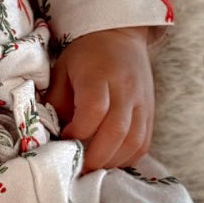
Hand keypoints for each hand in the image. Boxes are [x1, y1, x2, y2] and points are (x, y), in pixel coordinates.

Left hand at [44, 27, 154, 170]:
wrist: (119, 35)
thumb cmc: (84, 55)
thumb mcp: (62, 69)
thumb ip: (56, 102)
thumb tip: (52, 136)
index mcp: (100, 75)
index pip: (94, 111)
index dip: (77, 132)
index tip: (63, 139)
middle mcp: (126, 89)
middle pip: (116, 132)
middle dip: (95, 157)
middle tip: (77, 167)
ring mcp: (143, 103)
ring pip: (134, 142)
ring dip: (112, 161)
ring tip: (93, 167)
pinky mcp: (150, 113)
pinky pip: (144, 143)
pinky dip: (127, 158)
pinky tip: (110, 160)